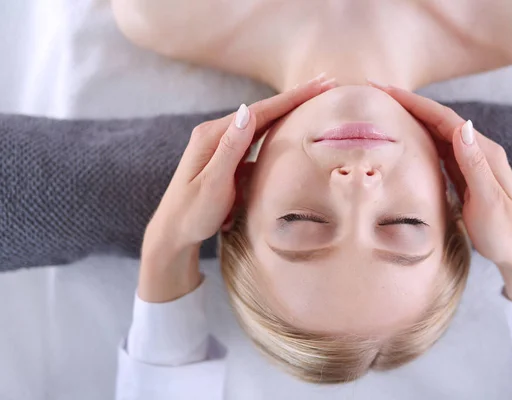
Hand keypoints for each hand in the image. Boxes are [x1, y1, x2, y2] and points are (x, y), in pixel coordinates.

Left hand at [139, 74, 336, 301]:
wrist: (173, 233)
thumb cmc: (192, 213)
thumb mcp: (212, 183)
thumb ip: (230, 148)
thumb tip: (247, 110)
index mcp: (213, 135)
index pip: (260, 111)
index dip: (292, 98)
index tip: (320, 84)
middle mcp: (216, 134)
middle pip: (262, 112)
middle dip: (295, 98)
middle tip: (326, 83)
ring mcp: (221, 146)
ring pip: (261, 124)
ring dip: (287, 111)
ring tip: (313, 100)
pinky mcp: (226, 159)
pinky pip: (256, 140)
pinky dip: (276, 131)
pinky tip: (290, 128)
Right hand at [369, 82, 511, 304]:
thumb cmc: (504, 231)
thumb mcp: (489, 200)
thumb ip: (475, 164)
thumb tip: (463, 126)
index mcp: (484, 152)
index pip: (445, 120)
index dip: (417, 103)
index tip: (389, 90)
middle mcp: (476, 151)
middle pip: (439, 121)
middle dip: (409, 104)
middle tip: (379, 92)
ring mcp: (469, 162)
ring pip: (436, 133)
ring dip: (412, 119)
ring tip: (386, 109)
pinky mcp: (463, 175)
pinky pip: (437, 150)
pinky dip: (419, 139)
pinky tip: (405, 137)